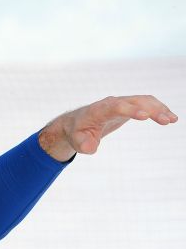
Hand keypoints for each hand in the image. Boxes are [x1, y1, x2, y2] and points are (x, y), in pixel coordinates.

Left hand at [38, 95, 177, 160]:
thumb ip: (84, 145)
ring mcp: (122, 102)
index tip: (145, 116)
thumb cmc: (78, 132)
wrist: (77, 123)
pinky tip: (170, 118)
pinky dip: (158, 109)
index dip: (131, 110)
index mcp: (99, 110)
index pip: (117, 107)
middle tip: (167, 121)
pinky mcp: (129, 106)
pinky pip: (146, 104)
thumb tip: (90, 148)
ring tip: (172, 120)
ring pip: (144, 100)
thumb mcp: (77, 141)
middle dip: (151, 109)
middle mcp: (112, 103)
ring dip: (159, 108)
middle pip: (135, 101)